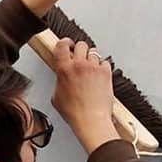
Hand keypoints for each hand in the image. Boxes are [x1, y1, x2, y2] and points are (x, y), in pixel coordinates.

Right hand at [47, 37, 122, 151]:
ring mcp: (94, 67)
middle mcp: (79, 65)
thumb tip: (62, 77)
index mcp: (64, 69)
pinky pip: (104, 62)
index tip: (67, 45)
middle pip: (81, 44)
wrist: (90, 119)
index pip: (62, 45)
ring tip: (89, 70)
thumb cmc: (74, 112)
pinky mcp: (106, 72)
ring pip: (94, 52)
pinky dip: (102, 67)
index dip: (64, 43)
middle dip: (79, 50)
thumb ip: (59, 81)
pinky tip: (98, 77)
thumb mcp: (56, 96)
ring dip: (91, 59)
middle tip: (79, 57)